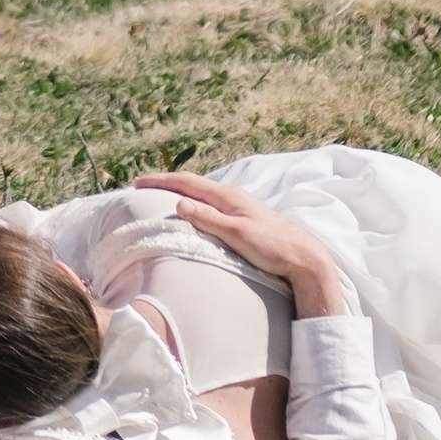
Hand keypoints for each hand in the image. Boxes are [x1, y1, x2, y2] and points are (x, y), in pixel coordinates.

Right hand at [132, 172, 355, 320]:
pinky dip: (194, 204)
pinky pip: (210, 205)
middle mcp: (232, 196)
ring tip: (162, 198)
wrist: (303, 257)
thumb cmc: (272, 247)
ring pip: (202, 195)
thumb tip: (178, 203)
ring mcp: (238, 206)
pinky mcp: (243, 218)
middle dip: (166, 184)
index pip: (187, 183)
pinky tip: (193, 213)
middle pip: (192, 185)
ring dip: (180, 193)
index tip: (137, 183)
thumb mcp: (238, 234)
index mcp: (228, 196)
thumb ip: (209, 219)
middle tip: (143, 188)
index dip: (161, 182)